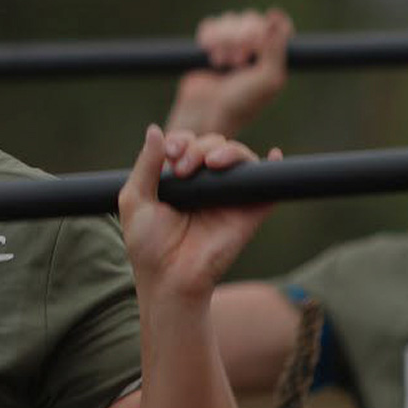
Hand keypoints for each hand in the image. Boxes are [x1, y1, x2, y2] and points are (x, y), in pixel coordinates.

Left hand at [118, 126, 278, 304]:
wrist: (170, 278)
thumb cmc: (148, 244)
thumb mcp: (136, 199)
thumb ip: (146, 164)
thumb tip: (154, 129)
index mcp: (179, 179)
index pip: (187, 143)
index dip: (180, 140)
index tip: (169, 153)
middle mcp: (205, 184)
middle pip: (213, 144)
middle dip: (197, 145)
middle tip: (182, 167)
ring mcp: (229, 196)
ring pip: (238, 157)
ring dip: (226, 150)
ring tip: (209, 163)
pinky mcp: (248, 211)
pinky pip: (266, 184)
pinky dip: (272, 166)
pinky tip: (271, 155)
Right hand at [166, 9, 292, 136]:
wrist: (206, 113)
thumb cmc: (241, 103)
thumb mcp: (269, 79)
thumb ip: (277, 48)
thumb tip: (275, 19)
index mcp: (272, 59)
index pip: (279, 27)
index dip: (273, 23)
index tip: (269, 19)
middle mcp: (253, 51)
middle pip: (252, 19)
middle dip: (244, 36)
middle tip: (239, 60)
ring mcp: (230, 47)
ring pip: (230, 19)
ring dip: (225, 39)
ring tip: (222, 62)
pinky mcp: (208, 46)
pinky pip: (211, 25)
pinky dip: (210, 36)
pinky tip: (209, 54)